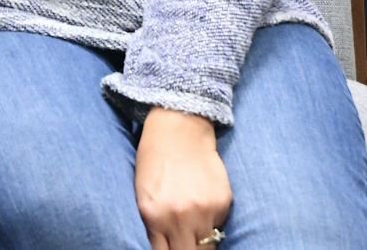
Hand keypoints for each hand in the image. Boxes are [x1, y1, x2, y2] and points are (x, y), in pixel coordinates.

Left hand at [134, 107, 231, 249]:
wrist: (179, 127)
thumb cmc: (155, 160)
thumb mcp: (143, 194)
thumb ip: (154, 225)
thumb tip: (165, 247)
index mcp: (153, 216)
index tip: (171, 249)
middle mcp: (179, 217)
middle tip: (185, 246)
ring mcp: (203, 211)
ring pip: (207, 247)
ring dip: (202, 244)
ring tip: (196, 235)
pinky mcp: (223, 202)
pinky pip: (219, 226)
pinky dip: (212, 224)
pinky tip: (204, 209)